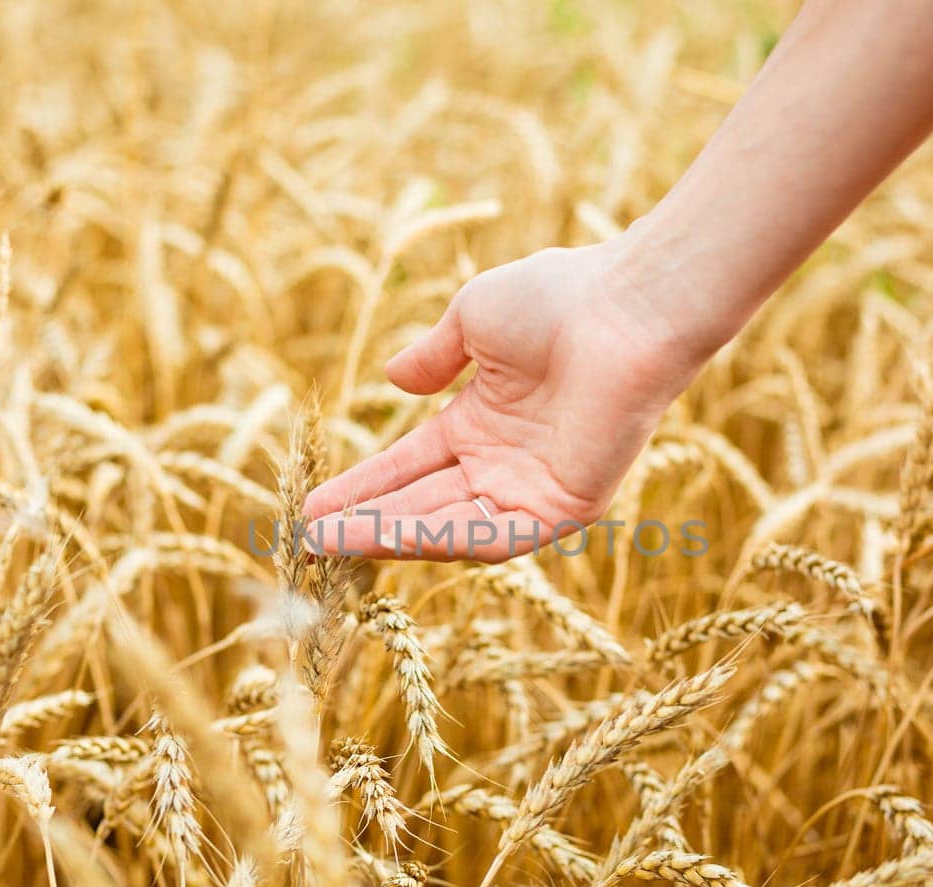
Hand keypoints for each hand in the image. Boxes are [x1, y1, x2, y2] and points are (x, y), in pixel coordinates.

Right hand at [304, 241, 703, 561]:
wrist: (626, 307)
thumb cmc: (559, 298)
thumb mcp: (474, 320)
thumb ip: (433, 357)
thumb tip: (392, 378)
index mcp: (485, 421)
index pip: (411, 465)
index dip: (363, 485)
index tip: (311, 504)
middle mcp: (506, 463)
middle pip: (421, 504)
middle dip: (364, 521)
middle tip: (306, 540)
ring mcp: (534, 490)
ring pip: (449, 526)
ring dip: (389, 535)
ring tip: (330, 542)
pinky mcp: (564, 509)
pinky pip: (492, 535)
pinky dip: (440, 538)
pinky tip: (389, 536)